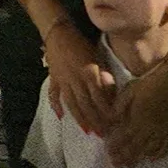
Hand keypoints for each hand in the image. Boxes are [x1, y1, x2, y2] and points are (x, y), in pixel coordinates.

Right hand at [38, 20, 122, 141]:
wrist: (57, 32)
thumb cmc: (81, 43)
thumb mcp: (96, 55)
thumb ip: (103, 73)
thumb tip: (111, 89)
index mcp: (88, 72)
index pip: (99, 96)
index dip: (106, 111)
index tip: (113, 122)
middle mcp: (75, 79)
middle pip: (86, 103)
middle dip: (95, 120)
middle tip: (102, 134)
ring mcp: (62, 80)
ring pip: (71, 103)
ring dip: (79, 118)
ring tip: (87, 131)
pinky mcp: (53, 79)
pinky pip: (54, 94)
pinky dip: (56, 106)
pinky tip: (60, 117)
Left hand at [106, 55, 167, 167]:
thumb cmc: (149, 83)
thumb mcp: (129, 91)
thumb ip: (119, 107)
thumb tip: (110, 120)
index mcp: (138, 118)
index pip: (124, 137)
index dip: (116, 146)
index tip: (108, 154)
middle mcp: (150, 128)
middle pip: (136, 146)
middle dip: (125, 157)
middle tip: (117, 165)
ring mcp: (163, 130)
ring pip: (150, 149)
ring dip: (139, 158)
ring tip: (131, 165)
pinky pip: (166, 146)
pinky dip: (159, 154)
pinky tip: (152, 159)